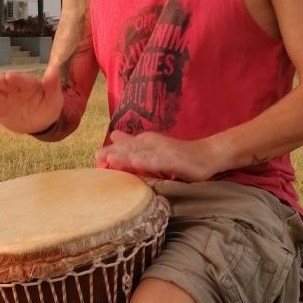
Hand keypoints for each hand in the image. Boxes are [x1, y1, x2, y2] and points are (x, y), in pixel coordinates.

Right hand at [0, 66, 63, 133]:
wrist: (40, 124)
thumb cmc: (48, 107)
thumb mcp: (54, 98)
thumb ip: (52, 84)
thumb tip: (54, 68)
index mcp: (28, 84)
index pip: (21, 80)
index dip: (15, 78)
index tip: (9, 76)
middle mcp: (14, 88)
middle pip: (5, 84)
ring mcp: (5, 98)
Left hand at [96, 130, 219, 182]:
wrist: (206, 155)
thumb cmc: (180, 155)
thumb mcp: (154, 151)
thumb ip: (136, 147)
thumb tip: (115, 138)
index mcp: (145, 142)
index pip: (124, 146)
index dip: (110, 152)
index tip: (95, 159)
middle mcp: (151, 143)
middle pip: (128, 148)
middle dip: (112, 153)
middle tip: (96, 157)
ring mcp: (162, 151)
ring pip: (141, 153)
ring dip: (125, 155)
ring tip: (109, 158)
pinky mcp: (173, 159)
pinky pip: (158, 161)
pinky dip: (147, 162)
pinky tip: (136, 163)